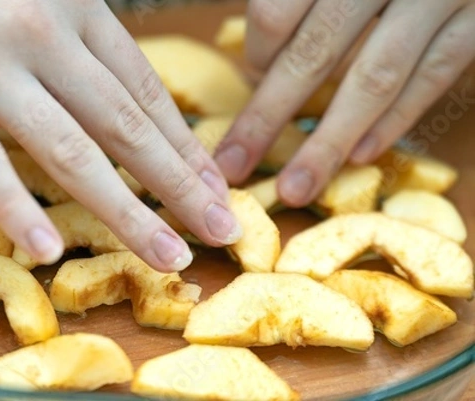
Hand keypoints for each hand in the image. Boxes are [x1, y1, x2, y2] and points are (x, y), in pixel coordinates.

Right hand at [0, 0, 241, 271]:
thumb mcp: (41, 2)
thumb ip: (85, 49)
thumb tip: (134, 110)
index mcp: (76, 8)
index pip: (145, 91)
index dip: (185, 145)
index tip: (216, 189)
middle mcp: (41, 33)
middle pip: (125, 126)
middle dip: (179, 186)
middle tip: (222, 230)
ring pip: (69, 150)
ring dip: (126, 212)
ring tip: (167, 256)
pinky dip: (15, 207)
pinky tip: (48, 250)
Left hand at [215, 0, 474, 205]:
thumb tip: (264, 52)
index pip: (277, 14)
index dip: (258, 53)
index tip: (253, 74)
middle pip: (314, 54)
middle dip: (268, 117)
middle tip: (234, 165)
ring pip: (373, 78)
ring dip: (329, 142)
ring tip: (295, 187)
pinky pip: (433, 75)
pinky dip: (396, 119)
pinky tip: (361, 155)